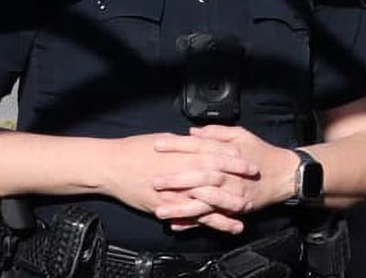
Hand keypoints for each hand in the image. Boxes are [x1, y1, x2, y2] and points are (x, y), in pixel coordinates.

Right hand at [95, 132, 258, 229]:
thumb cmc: (135, 150)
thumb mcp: (164, 140)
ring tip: (245, 209)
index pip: (216, 154)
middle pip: (216, 177)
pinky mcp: (165, 207)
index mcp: (183, 153)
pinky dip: (206, 221)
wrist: (110, 166)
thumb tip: (200, 140)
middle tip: (254, 183)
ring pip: (206, 199)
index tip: (250, 161)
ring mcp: (174, 192)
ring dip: (227, 205)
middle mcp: (182, 173)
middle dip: (237, 180)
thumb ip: (185, 144)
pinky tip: (218, 225)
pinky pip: (189, 216)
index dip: (235, 158)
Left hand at [144, 125, 294, 233]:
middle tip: (155, 180)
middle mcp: (230, 174)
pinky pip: (211, 217)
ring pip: (204, 201)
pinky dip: (194, 223)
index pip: (200, 146)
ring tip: (160, 210)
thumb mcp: (242, 136)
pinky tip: (176, 225)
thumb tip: (193, 132)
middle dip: (177, 178)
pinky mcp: (234, 208)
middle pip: (200, 174)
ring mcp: (232, 193)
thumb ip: (217, 133)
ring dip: (181, 207)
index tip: (157, 144)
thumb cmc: (261, 153)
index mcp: (229, 153)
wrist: (285, 175)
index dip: (178, 145)